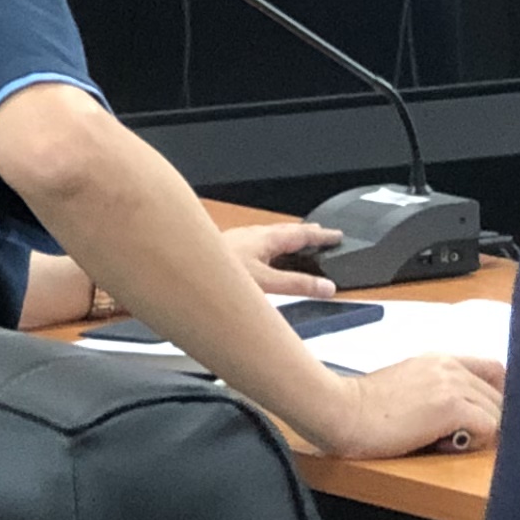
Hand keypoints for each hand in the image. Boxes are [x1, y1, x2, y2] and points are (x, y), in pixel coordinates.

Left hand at [225, 221, 342, 296]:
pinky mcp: (229, 251)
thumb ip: (297, 286)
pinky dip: (270, 250)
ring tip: (296, 248)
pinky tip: (262, 261)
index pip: (303, 233)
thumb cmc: (217, 272)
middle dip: (306, 235)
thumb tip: (326, 287)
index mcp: (266, 238)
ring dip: (287, 242)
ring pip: (270, 238)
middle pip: (286, 232)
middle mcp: (254, 236)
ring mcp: (240, 242)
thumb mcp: (266, 284)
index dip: (322, 235)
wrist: (182, 267)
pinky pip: (258, 245)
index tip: (338, 235)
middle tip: (322, 237)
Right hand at [316, 352, 506, 460]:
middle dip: (491, 419)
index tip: (487, 416)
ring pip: (498, 411)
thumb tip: (458, 413)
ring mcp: (453, 385)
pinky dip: (476, 441)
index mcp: (440, 360)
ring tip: (449, 440)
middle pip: (500, 394)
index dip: (497, 396)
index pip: (493, 370)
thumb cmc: (363, 408)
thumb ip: (434, 388)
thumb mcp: (406, 384)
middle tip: (461, 437)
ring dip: (482, 431)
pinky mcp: (452, 407)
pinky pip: (489, 427)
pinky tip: (447, 444)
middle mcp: (451, 366)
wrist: (341, 411)